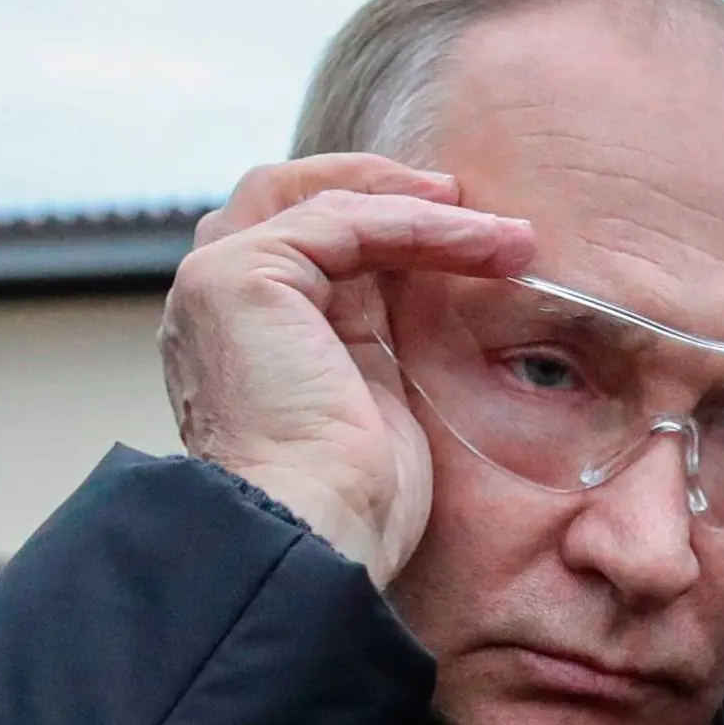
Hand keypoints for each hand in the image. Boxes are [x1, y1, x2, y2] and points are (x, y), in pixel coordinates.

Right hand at [158, 154, 535, 586]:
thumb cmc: (353, 500)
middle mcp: (216, 302)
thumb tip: (436, 285)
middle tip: (472, 208)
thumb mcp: (375, 397)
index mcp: (245, 334)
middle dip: (386, 191)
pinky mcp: (241, 277)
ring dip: (426, 210)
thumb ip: (377, 333)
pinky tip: (481, 245)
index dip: (382, 221)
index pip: (304, 240)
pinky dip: (419, 225)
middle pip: (292, 196)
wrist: (317, 533)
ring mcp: (218, 282)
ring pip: (326, 202)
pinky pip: (344, 221)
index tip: (465, 233)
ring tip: (507, 237)